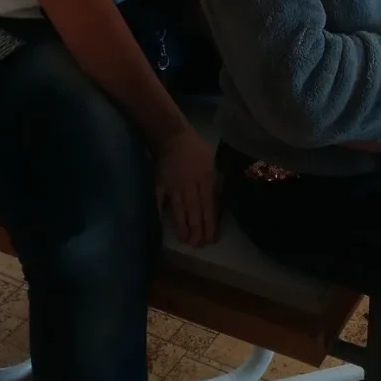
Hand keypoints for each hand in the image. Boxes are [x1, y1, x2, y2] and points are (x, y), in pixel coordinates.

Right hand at [154, 126, 217, 246]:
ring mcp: (173, 185)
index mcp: (205, 179)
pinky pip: (159, 199)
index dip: (210, 223)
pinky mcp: (160, 184)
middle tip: (198, 245)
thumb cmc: (196, 149)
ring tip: (185, 240)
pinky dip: (160, 211)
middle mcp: (190, 185)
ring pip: (179, 209)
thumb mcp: (213, 161)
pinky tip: (161, 223)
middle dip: (197, 229)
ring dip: (182, 226)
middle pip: (194, 210)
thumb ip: (217, 181)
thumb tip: (221, 200)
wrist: (172, 136)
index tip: (211, 238)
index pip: (209, 205)